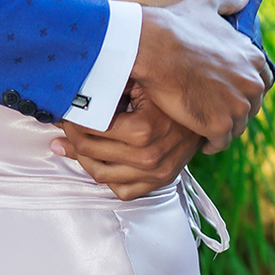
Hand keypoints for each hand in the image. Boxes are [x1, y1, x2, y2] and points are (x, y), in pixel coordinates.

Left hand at [52, 87, 201, 200]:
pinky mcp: (159, 183)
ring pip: (100, 174)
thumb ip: (110, 88)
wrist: (208, 114)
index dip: (72, 119)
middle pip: (90, 152)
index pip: (90, 129)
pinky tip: (98, 160)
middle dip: (71, 137)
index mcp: (143, 130)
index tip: (66, 110)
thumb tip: (74, 87)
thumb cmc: (172, 93)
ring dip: (81, 158)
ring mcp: (155, 174)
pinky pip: (122, 191)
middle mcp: (149, 157)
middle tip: (65, 125)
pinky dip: (106, 177)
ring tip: (72, 144)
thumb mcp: (144, 84)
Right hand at [133, 0, 269, 151]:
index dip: (243, 88)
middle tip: (212, 109)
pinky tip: (199, 139)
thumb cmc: (177, 25)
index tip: (226, 91)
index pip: (261, 82)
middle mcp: (252, 83)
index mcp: (253, 58)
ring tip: (204, 126)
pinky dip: (211, 143)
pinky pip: (220, 142)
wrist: (154, 47)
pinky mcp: (219, 124)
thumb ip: (230, 1)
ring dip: (223, 127)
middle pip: (251, 107)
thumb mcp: (207, 5)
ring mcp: (237, 106)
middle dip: (234, 109)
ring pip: (237, 127)